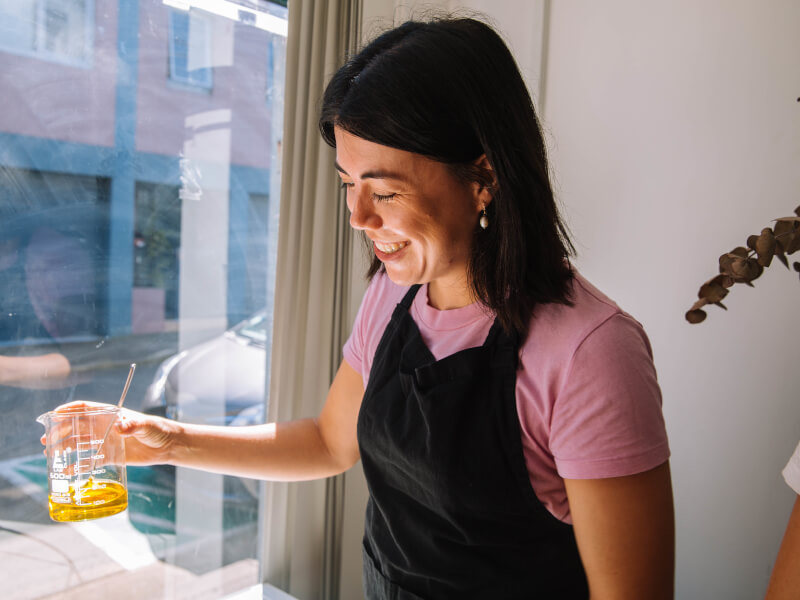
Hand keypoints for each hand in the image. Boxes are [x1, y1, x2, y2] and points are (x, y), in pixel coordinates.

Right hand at [40, 401, 182, 466]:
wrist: (168, 446)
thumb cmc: (157, 429)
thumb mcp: (146, 425)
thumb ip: (133, 425)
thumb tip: (121, 427)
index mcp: (111, 415)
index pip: (85, 408)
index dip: (68, 410)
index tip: (53, 415)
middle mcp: (105, 427)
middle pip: (76, 426)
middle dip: (60, 431)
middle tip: (46, 440)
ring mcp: (106, 441)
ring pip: (79, 443)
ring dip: (64, 447)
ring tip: (50, 454)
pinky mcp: (111, 456)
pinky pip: (90, 461)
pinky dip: (78, 465)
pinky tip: (67, 470)